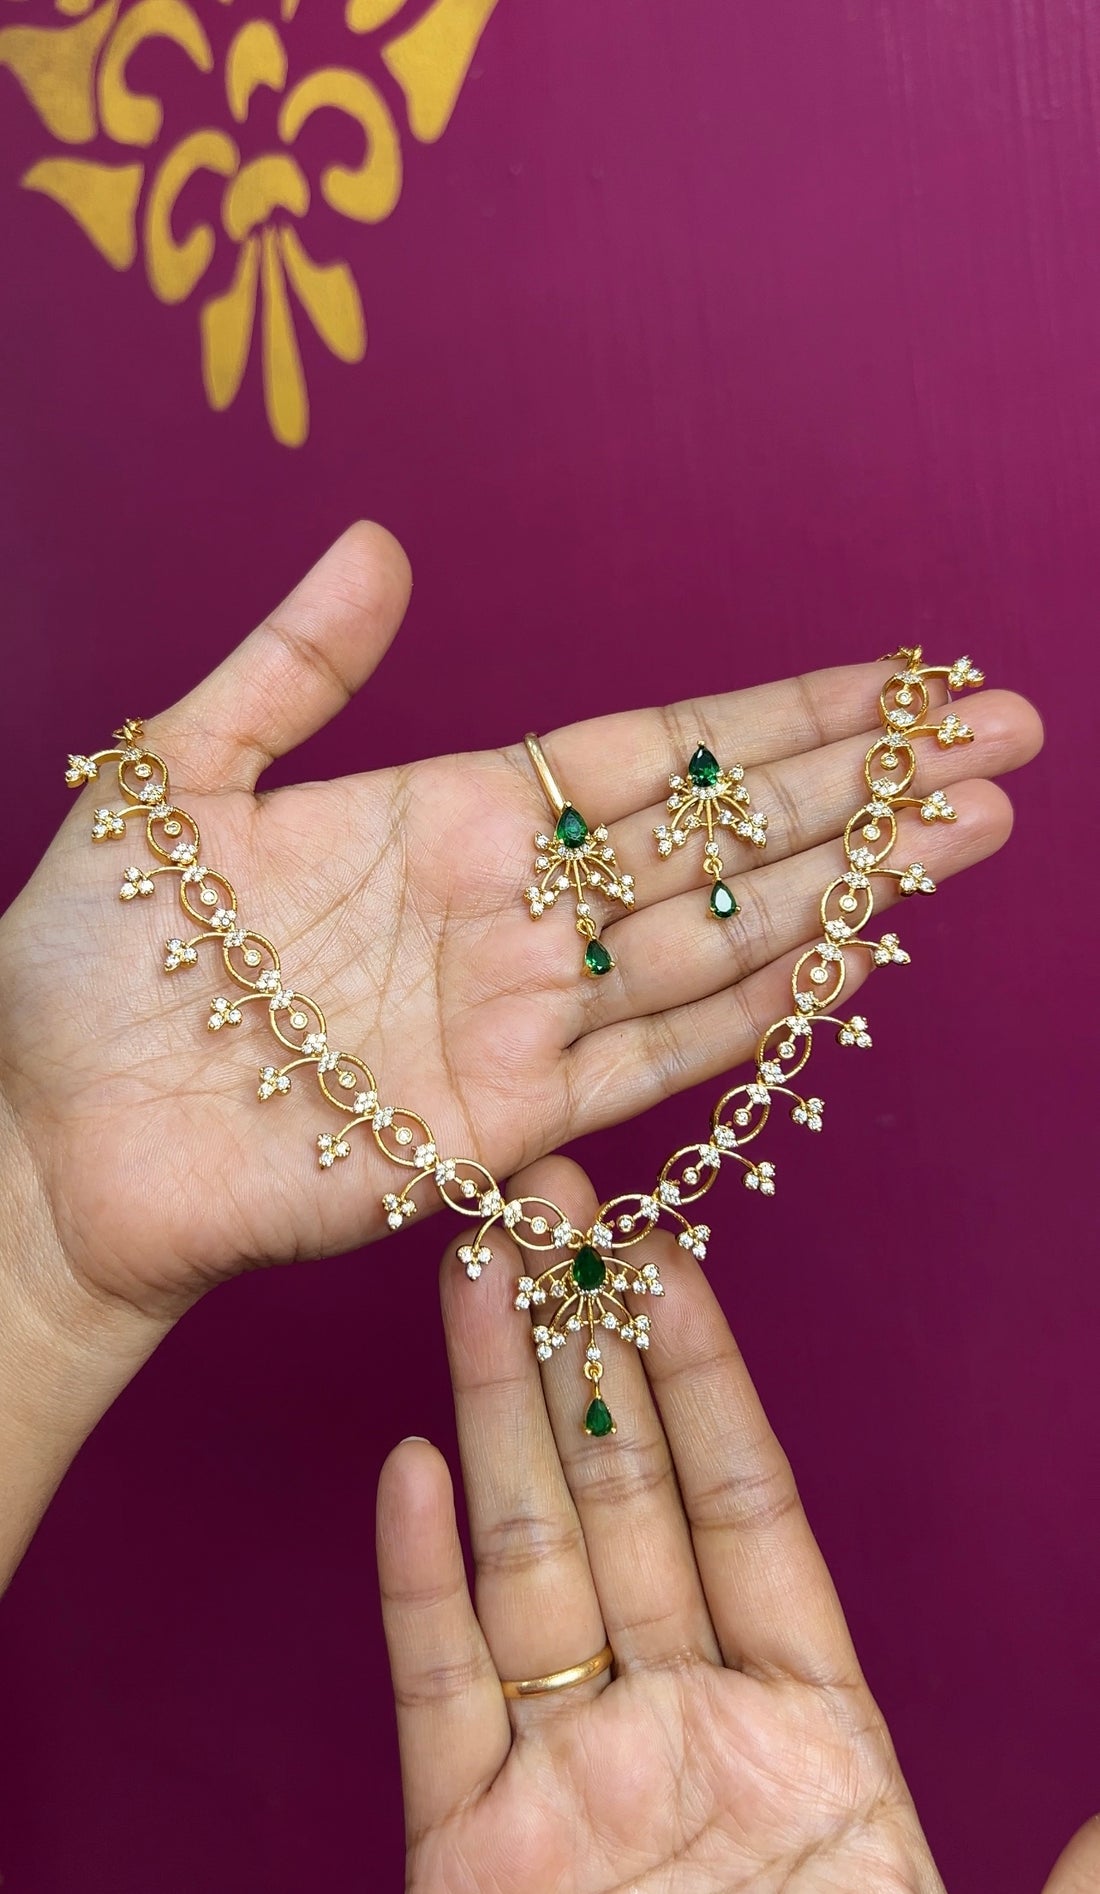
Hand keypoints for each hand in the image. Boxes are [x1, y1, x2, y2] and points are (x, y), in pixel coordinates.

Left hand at [0, 523, 1039, 1321]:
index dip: (774, 715)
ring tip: (967, 831)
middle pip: (716, 839)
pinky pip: (647, 1067)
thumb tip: (387, 542)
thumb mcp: (177, 777)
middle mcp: (507, 913)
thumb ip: (292, 666)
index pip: (647, 751)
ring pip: (714, 942)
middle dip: (859, 789)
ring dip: (843, 889)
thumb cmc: (90, 957)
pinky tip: (842, 963)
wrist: (42, 1133)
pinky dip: (746, 1020)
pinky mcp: (495, 1127)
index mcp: (447, 814)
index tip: (894, 678)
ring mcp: (513, 1021)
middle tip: (997, 740)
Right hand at [377, 1159, 1099, 1893]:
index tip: (671, 1259)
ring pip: (526, 1563)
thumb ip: (1082, 1858)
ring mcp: (571, 1787)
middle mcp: (683, 1730)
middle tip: (548, 1214)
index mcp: (810, 1732)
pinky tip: (408, 1473)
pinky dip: (418, 1586)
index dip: (704, 1378)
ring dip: (492, 1416)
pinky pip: (442, 1699)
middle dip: (580, 1349)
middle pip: (620, 1500)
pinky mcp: (473, 1860)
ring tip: (469, 1280)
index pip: (745, 1507)